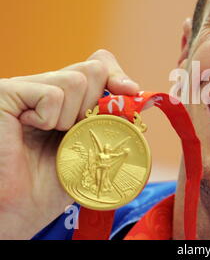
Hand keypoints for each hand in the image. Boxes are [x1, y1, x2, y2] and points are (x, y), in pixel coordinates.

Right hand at [0, 49, 138, 238]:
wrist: (21, 208)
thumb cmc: (55, 180)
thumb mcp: (95, 144)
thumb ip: (112, 117)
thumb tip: (135, 93)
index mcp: (70, 96)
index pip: (100, 63)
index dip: (117, 75)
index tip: (130, 92)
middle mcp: (48, 85)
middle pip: (94, 69)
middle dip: (95, 105)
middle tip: (75, 132)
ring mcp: (27, 86)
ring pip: (77, 80)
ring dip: (72, 118)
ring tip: (51, 136)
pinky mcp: (8, 92)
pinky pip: (51, 94)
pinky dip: (49, 119)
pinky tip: (32, 130)